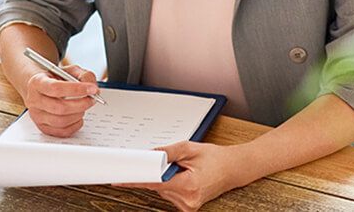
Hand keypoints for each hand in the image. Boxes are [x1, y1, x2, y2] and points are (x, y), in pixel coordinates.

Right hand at [23, 64, 98, 136]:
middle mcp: (34, 100)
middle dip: (81, 104)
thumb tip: (94, 89)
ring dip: (78, 114)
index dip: (76, 89)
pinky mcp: (43, 127)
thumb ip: (83, 75)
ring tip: (83, 106)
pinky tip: (78, 116)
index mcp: (37, 82)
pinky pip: (62, 131)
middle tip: (92, 99)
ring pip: (61, 121)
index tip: (92, 89)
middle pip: (59, 107)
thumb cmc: (56, 79)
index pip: (56, 88)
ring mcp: (37, 116)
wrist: (41, 89)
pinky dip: (75, 125)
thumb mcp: (69, 70)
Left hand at [119, 141, 258, 211]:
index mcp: (188, 185)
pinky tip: (184, 178)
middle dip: (158, 173)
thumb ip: (166, 152)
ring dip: (166, 179)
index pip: (154, 183)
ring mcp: (188, 206)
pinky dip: (171, 184)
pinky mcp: (188, 207)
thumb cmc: (215, 158)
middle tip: (173, 163)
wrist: (233, 169)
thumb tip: (148, 155)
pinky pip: (169, 194)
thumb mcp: (189, 148)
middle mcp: (187, 200)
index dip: (136, 179)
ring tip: (185, 170)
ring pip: (162, 190)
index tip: (120, 179)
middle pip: (157, 186)